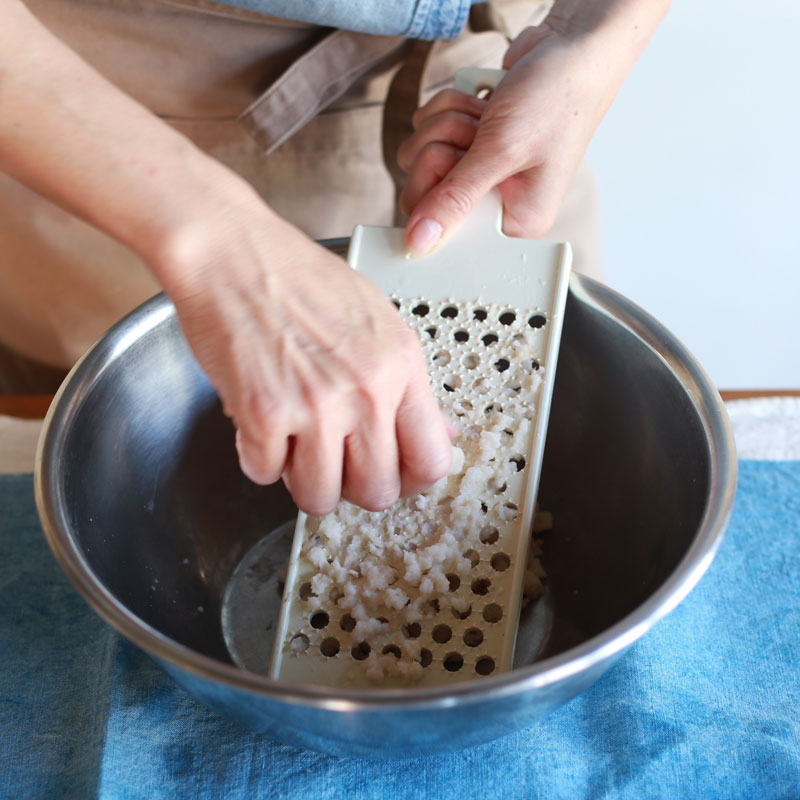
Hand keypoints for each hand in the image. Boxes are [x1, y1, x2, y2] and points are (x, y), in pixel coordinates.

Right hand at [163, 204, 452, 515]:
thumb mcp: (377, 319)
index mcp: (402, 364)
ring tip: (295, 446)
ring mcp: (316, 404)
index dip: (411, 480)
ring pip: (320, 498)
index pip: (432, 460)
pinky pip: (264, 475)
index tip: (392, 475)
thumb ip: (409, 383)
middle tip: (335, 462)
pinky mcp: (263, 413)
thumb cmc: (299, 279)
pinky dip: (259, 458)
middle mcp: (367, 389)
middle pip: (378, 493)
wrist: (231, 252)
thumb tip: (441, 432)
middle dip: (352, 487)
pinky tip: (260, 425)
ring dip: (304, 481)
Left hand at [398, 0, 668, 252]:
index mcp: (513, 222)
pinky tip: (484, 102)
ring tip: (488, 114)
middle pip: (421, 192)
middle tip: (479, 134)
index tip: (454, 164)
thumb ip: (454, 199)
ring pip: (419, 156)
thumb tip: (419, 243)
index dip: (432, 198)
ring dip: (447, 123)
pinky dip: (449, 107)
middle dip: (442, 149)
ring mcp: (478, 172)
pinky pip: (427, 130)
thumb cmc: (556, 99)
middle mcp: (494, 203)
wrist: (573, 47)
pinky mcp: (467, 143)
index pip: (443, 234)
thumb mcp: (501, 153)